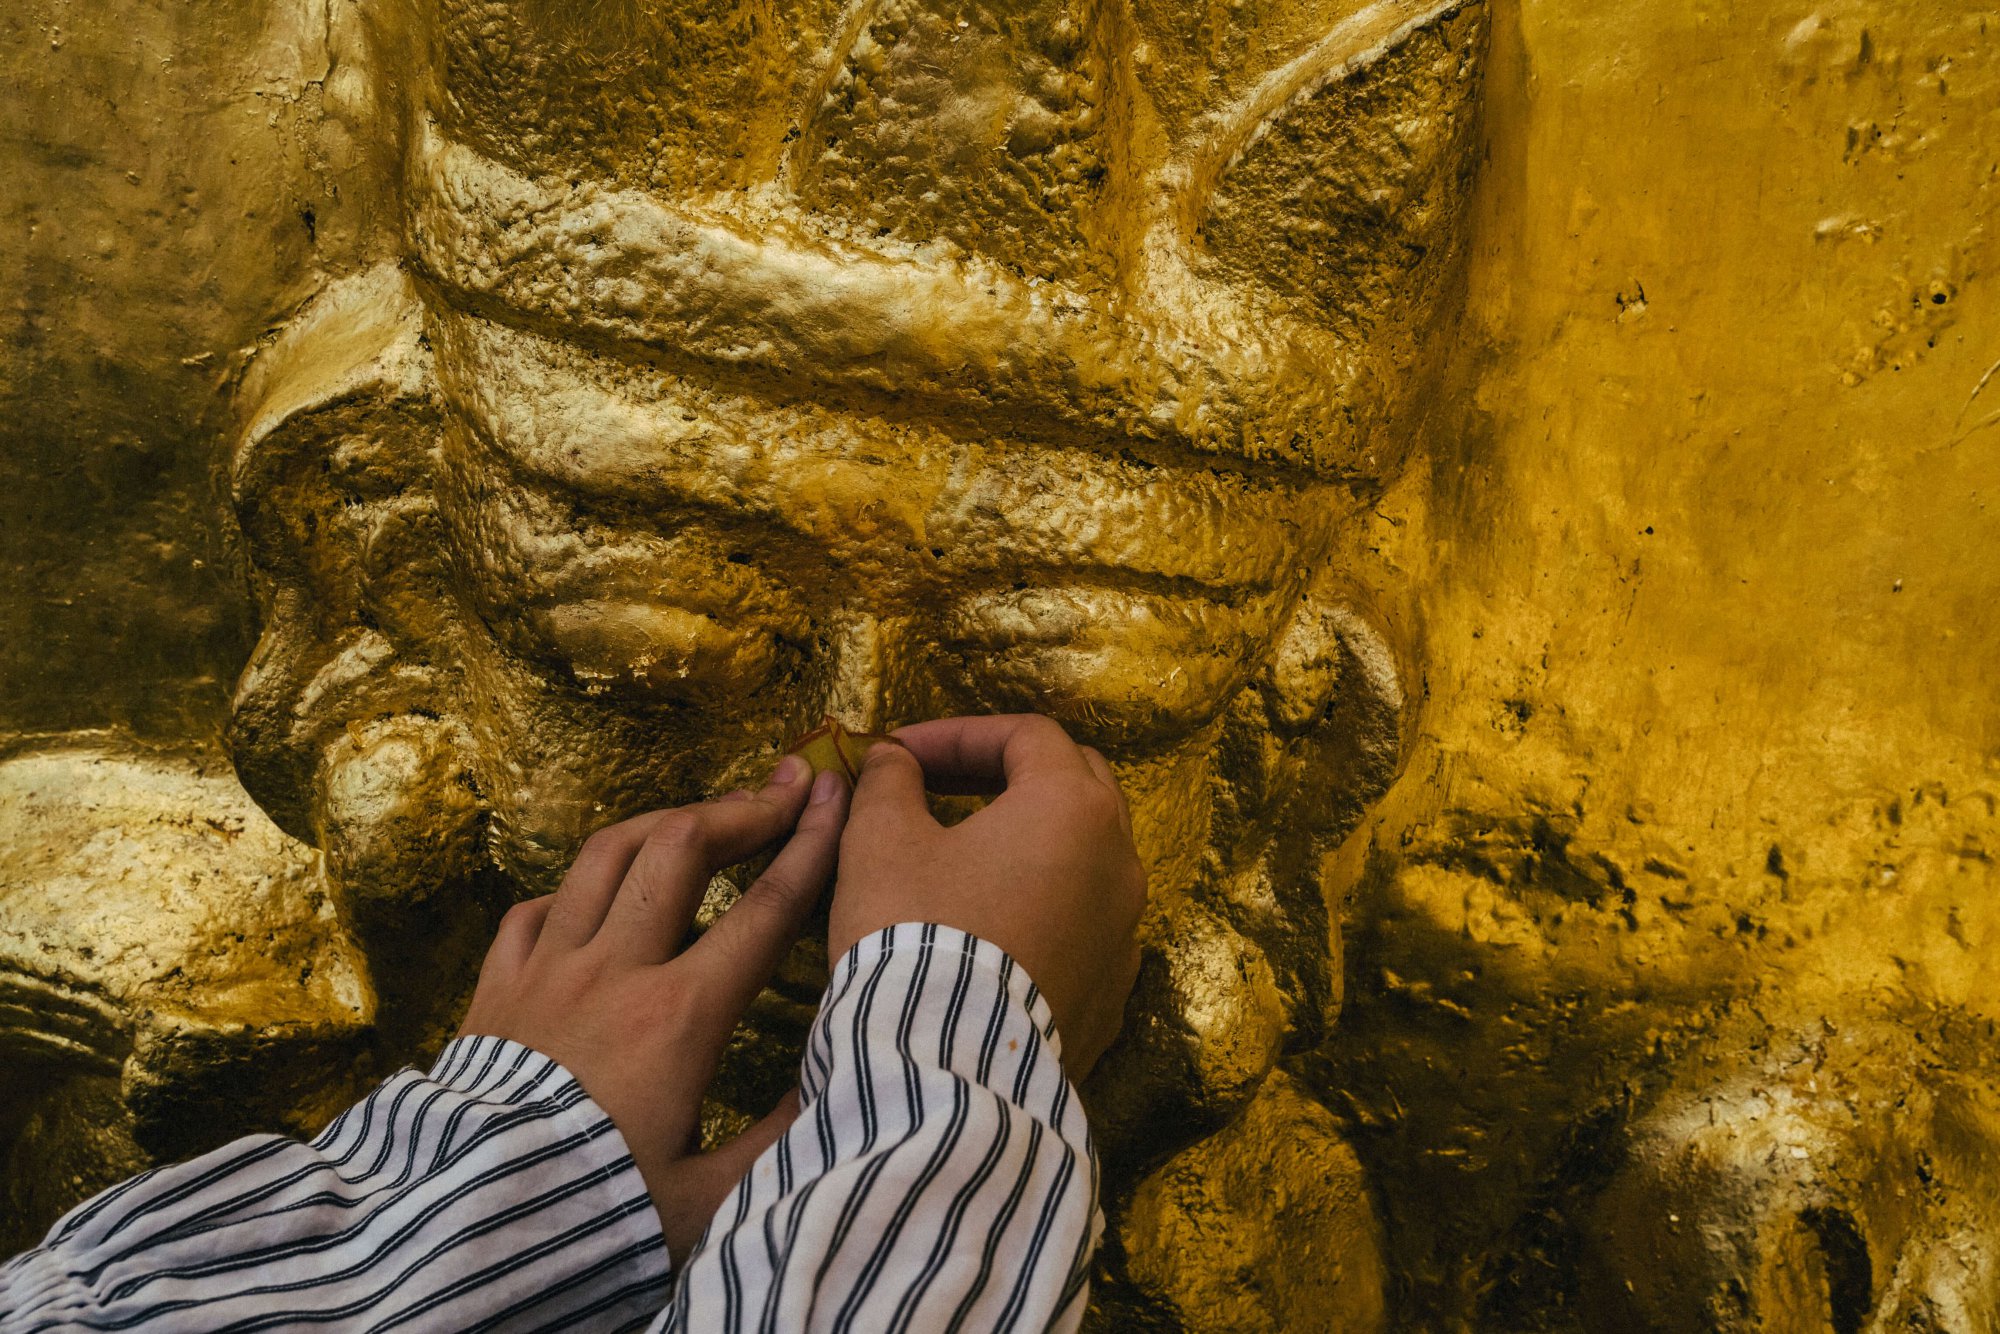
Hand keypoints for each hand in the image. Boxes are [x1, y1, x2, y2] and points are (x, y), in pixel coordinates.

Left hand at [458, 756, 848, 1260]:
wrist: (465, 1229)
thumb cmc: (595, 1212)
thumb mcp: (711, 1198)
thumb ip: (780, 1134)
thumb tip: (833, 1083)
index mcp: (680, 1016)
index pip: (764, 908)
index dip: (810, 845)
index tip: (836, 798)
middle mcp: (613, 972)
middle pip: (681, 849)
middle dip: (741, 808)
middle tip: (784, 791)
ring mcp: (546, 970)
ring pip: (606, 854)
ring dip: (665, 823)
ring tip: (704, 817)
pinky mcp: (495, 986)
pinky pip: (536, 906)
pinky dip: (575, 888)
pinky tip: (597, 895)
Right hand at [830, 714, 1146, 1078]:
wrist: (946, 1068)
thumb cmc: (916, 932)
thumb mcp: (881, 841)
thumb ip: (890, 782)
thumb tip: (894, 760)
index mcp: (1073, 807)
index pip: (1026, 734)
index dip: (957, 733)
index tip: (896, 753)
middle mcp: (1120, 860)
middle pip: (1075, 783)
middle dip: (1006, 773)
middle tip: (939, 785)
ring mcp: (1126, 931)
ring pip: (1088, 856)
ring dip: (1030, 839)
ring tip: (964, 853)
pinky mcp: (1114, 991)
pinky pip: (1085, 923)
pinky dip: (1044, 904)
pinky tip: (993, 925)